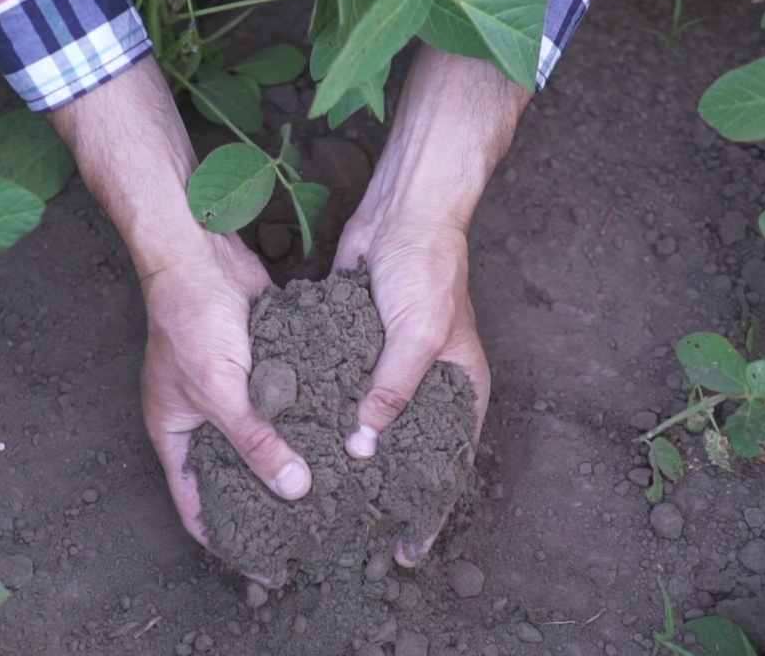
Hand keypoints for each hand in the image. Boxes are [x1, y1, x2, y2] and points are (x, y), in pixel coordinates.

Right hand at [46, 57, 311, 572]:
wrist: (198, 253)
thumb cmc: (190, 322)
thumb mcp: (221, 392)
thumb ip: (255, 443)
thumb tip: (295, 490)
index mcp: (174, 433)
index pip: (196, 506)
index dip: (227, 539)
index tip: (267, 566)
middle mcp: (199, 418)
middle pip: (232, 477)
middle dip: (265, 504)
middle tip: (309, 533)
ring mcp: (229, 391)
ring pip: (262, 440)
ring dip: (290, 461)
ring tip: (334, 492)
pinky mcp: (258, 366)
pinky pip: (282, 405)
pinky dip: (304, 422)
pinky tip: (338, 437)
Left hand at [333, 208, 490, 566]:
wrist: (402, 214)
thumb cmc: (426, 270)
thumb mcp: (418, 333)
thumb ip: (394, 390)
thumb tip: (365, 446)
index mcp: (460, 385)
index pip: (450, 462)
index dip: (432, 507)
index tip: (410, 549)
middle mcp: (428, 383)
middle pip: (411, 452)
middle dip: (389, 493)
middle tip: (360, 537)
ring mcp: (392, 367)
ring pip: (373, 426)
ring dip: (355, 459)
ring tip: (326, 502)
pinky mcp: (359, 349)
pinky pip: (345, 393)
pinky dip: (331, 418)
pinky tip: (304, 444)